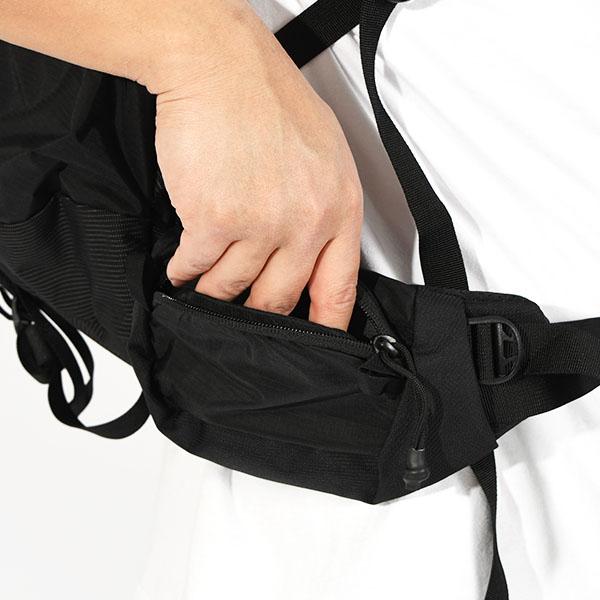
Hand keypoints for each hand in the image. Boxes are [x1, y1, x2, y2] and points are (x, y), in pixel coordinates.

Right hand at [147, 1, 363, 330]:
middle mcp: (304, 221)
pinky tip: (182, 267)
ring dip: (213, 291)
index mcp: (338, 207)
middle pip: (279, 299)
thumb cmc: (268, 101)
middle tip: (241, 308)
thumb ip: (324, 210)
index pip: (339, 288)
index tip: (318, 347)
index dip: (327, 326)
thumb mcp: (324, 154)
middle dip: (255, 311)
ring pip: (232, 288)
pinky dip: (184, 272)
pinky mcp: (213, 220)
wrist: (220, 66)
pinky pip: (194, 268)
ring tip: (204, 282)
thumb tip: (311, 255)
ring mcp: (259, 224)